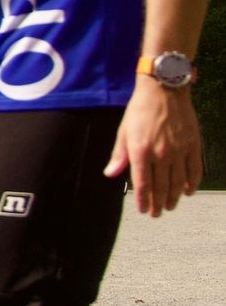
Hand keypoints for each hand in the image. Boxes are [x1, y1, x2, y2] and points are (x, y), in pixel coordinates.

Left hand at [107, 80, 201, 215]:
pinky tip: (188, 191)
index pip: (142, 183)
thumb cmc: (140, 110)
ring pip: (178, 181)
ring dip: (173, 197)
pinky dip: (192, 183)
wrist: (164, 90)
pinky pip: (194, 169)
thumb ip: (119, 155)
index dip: (143, 200)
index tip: (143, 210)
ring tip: (169, 207)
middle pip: (161, 186)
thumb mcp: (123, 131)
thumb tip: (110, 175)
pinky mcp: (193, 145)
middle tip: (157, 214)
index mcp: (140, 150)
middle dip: (158, 203)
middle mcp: (161, 153)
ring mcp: (179, 150)